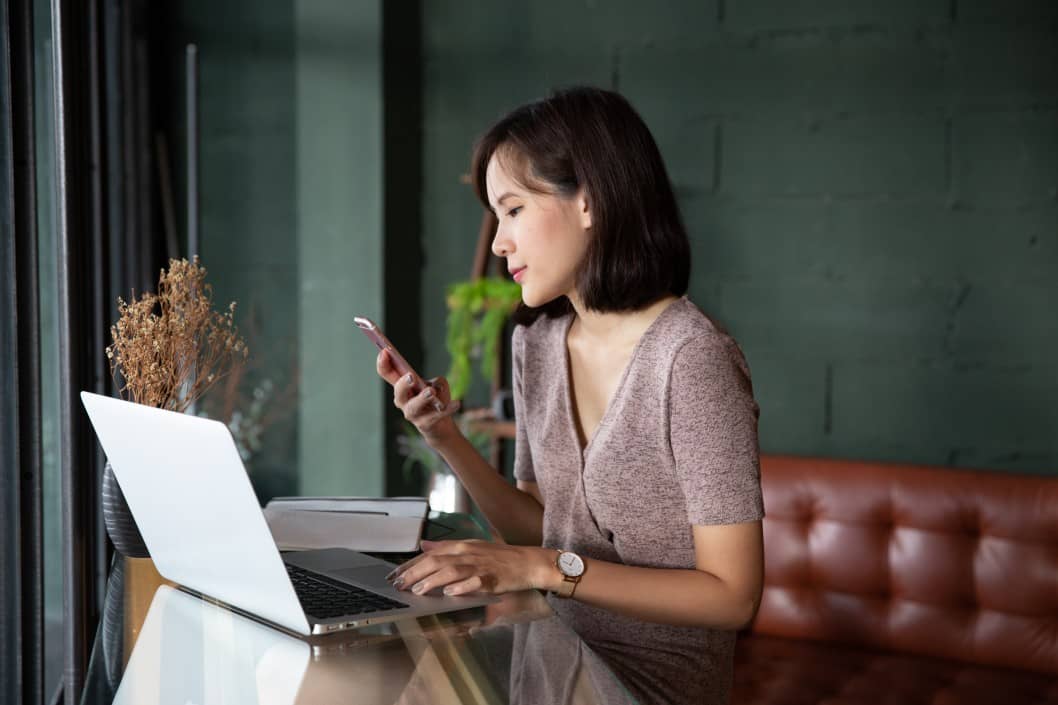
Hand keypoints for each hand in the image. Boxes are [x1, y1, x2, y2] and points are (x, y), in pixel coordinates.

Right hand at [376, 348, 459, 446]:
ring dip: (422, 398)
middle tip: (411, 376)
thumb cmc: (436, 399)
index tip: (384, 351)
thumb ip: (437, 382)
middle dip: (403, 384)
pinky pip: (436, 416)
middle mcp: (403, 401)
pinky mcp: (426, 424)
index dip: (383, 363)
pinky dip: (447, 409)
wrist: (441, 425)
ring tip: (431, 392)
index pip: (387, 373)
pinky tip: (456, 403)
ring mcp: (413, 414)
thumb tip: (435, 387)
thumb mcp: (438, 385)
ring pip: (413, 407)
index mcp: (402, 386)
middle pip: (398, 392)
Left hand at [386, 540, 557, 596]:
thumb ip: (447, 548)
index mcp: (462, 546)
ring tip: (417, 590)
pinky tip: (450, 593)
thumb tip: (424, 545)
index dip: (411, 564)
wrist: (528, 562)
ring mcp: (480, 565)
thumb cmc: (500, 558)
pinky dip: (461, 587)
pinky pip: (475, 582)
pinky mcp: (492, 578)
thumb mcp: (471, 547)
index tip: (394, 575)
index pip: (431, 553)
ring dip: (432, 580)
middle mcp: (469, 553)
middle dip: (415, 573)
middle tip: (399, 585)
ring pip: (452, 570)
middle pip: (437, 561)